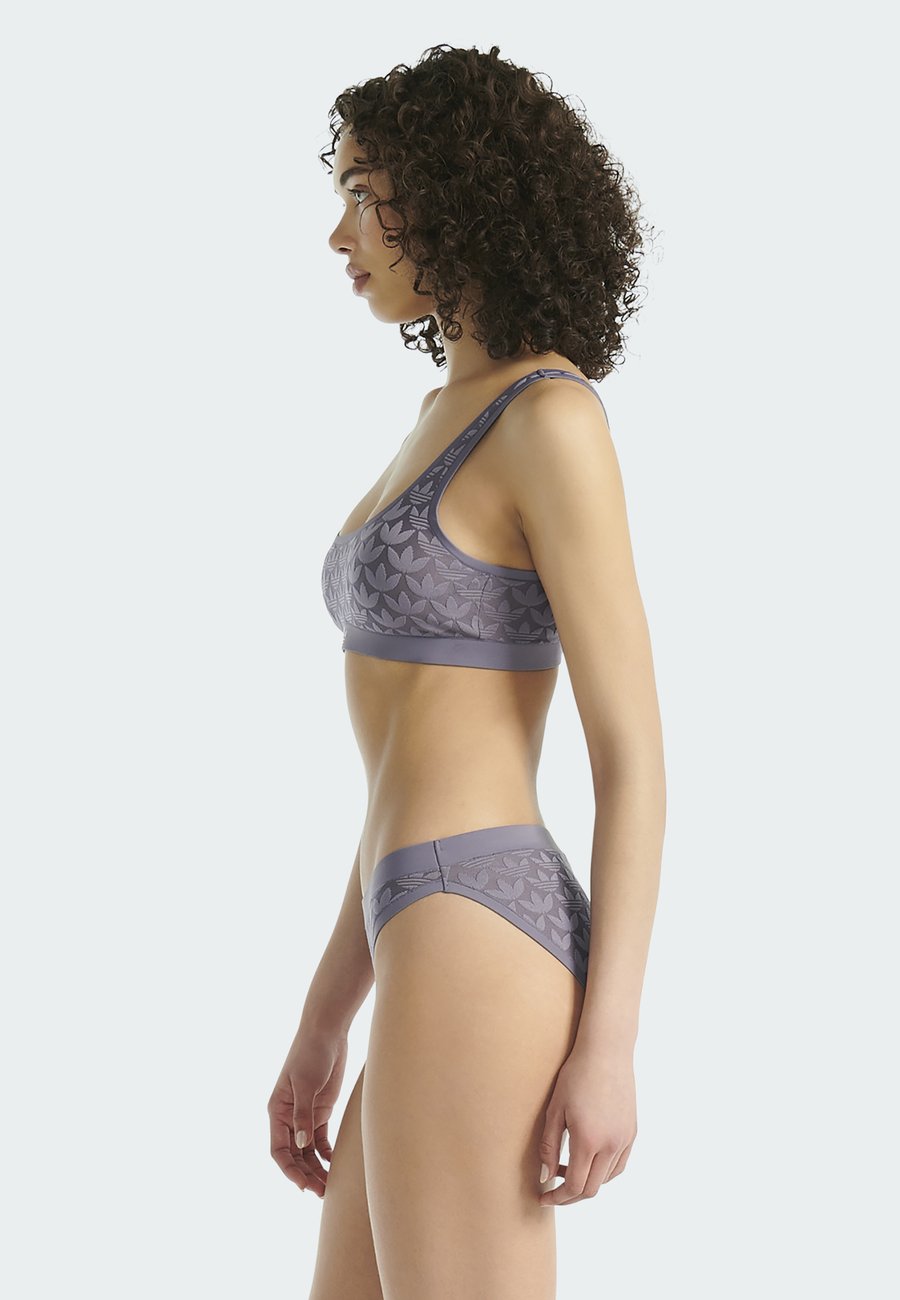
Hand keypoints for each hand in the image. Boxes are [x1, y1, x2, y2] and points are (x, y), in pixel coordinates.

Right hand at [268, 1022, 348, 1196]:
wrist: (327, 1032)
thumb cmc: (311, 1053)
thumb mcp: (306, 1084)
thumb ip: (304, 1114)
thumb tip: (301, 1145)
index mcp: (277, 1111)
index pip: (279, 1150)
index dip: (288, 1170)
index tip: (302, 1185)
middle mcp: (288, 1117)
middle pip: (294, 1156)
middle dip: (305, 1175)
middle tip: (322, 1192)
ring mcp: (305, 1115)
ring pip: (307, 1151)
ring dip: (316, 1169)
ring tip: (329, 1187)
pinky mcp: (321, 1110)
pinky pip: (321, 1140)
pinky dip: (326, 1154)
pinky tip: (336, 1166)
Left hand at [537, 1041, 636, 1206]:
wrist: (606, 1052)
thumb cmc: (576, 1076)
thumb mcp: (555, 1110)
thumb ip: (550, 1146)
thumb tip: (546, 1176)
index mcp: (589, 1141)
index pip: (574, 1186)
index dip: (558, 1197)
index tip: (543, 1197)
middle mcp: (611, 1145)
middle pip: (592, 1189)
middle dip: (570, 1196)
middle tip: (553, 1190)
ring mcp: (625, 1139)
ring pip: (607, 1179)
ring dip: (587, 1183)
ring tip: (567, 1169)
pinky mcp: (632, 1132)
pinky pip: (619, 1164)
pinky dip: (603, 1172)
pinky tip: (589, 1160)